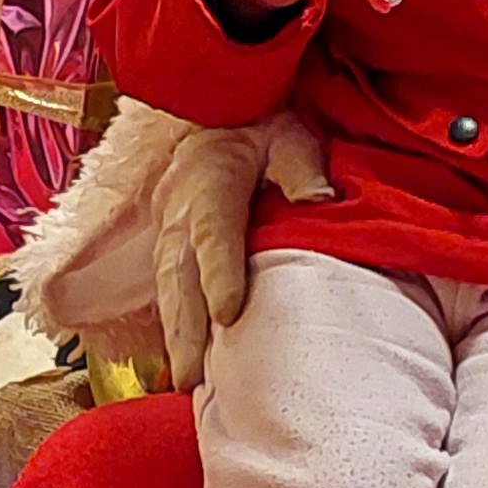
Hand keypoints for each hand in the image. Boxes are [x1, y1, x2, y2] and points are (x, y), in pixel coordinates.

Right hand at [149, 118, 279, 385]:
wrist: (216, 107)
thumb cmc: (262, 126)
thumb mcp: (290, 135)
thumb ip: (302, 166)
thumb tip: (321, 198)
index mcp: (211, 184)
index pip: (214, 235)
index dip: (219, 275)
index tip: (228, 314)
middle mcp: (180, 212)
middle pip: (179, 275)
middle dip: (186, 329)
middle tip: (193, 378)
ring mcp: (168, 228)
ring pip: (167, 287)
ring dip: (174, 335)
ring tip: (186, 381)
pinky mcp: (167, 241)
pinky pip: (165, 288)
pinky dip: (173, 324)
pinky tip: (184, 359)